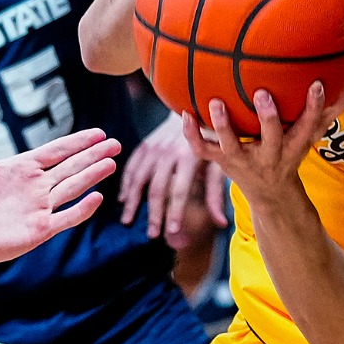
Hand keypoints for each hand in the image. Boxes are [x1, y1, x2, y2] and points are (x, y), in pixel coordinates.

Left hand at [0, 98, 119, 264]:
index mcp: (23, 168)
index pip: (57, 151)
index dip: (78, 142)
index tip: (99, 134)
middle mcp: (36, 186)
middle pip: (72, 167)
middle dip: (94, 155)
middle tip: (116, 144)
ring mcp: (40, 208)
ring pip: (73, 188)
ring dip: (92, 176)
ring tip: (111, 163)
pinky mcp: (39, 229)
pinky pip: (66, 218)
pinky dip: (82, 209)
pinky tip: (98, 197)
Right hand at [119, 114, 229, 238]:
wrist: (196, 108)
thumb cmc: (211, 141)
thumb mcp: (218, 164)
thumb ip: (216, 194)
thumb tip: (221, 223)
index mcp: (189, 157)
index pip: (180, 190)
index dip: (175, 212)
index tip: (173, 232)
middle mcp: (169, 152)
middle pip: (158, 188)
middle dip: (154, 213)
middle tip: (152, 235)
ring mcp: (154, 147)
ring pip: (139, 178)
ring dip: (133, 201)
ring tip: (128, 222)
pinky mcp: (145, 144)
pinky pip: (131, 166)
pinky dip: (125, 183)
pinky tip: (122, 200)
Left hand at [185, 83, 340, 209]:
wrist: (270, 195)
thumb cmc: (290, 154)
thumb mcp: (310, 136)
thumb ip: (329, 111)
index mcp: (293, 146)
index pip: (309, 127)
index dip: (314, 108)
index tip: (317, 84)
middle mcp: (269, 155)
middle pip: (271, 137)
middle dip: (268, 118)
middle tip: (262, 93)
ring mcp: (243, 161)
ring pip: (232, 146)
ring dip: (223, 126)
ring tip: (215, 102)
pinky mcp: (221, 163)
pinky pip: (203, 151)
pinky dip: (192, 135)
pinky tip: (183, 113)